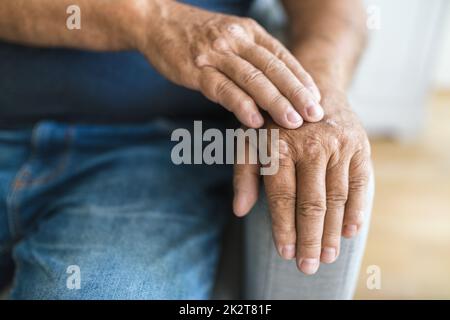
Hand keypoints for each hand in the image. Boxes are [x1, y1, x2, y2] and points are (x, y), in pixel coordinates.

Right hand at [136, 0, 322, 128]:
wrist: (157, 20)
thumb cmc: (197, 36)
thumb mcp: (231, 38)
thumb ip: (252, 57)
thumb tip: (277, 88)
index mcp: (250, 32)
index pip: (283, 56)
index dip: (302, 79)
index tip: (317, 99)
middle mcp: (237, 39)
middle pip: (273, 68)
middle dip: (296, 93)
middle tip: (314, 115)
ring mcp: (216, 53)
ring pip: (252, 78)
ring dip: (275, 102)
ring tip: (292, 122)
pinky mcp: (196, 68)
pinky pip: (222, 88)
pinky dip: (240, 104)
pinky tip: (254, 121)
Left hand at [233, 88, 371, 274]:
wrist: (312, 89)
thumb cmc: (274, 123)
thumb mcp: (249, 142)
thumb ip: (243, 175)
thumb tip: (239, 211)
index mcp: (279, 145)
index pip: (282, 197)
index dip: (284, 228)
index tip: (285, 253)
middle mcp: (310, 144)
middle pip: (311, 203)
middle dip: (309, 239)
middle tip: (308, 266)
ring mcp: (338, 145)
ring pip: (336, 198)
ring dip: (332, 232)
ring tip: (326, 257)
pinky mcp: (359, 146)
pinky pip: (360, 185)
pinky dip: (356, 211)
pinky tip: (349, 232)